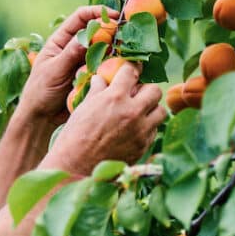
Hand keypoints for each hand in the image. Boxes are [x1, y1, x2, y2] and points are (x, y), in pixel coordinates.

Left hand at [17, 6, 118, 126]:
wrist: (41, 117)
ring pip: (104, 50)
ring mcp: (83, 62)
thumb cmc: (40, 91)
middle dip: (111, 32)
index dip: (97, 13)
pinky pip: (105, 67)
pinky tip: (119, 69)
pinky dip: (113, 66)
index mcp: (60, 41)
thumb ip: (70, 53)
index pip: (80, 17)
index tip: (115, 16)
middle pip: (96, 32)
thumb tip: (89, 34)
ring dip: (114, 50)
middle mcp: (73, 48)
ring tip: (123, 55)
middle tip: (124, 38)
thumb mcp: (53, 71)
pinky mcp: (91, 76)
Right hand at [41, 63, 166, 175]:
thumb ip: (97, 91)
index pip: (131, 72)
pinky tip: (133, 131)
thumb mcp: (83, 109)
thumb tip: (101, 78)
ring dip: (151, 110)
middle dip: (145, 90)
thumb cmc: (73, 137)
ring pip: (160, 111)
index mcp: (114, 98)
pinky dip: (147, 128)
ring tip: (139, 114)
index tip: (133, 69)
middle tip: (136, 95)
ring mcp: (140, 130)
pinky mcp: (143, 146)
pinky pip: (154, 131)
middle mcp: (132, 112)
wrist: (75, 168)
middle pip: (154, 90)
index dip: (133, 68)